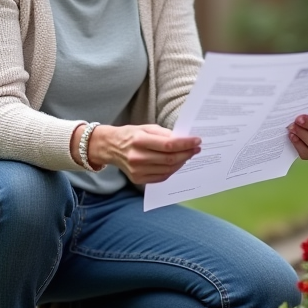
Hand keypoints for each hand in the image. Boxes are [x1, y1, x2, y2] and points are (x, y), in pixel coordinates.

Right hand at [85, 123, 201, 184]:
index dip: (185, 144)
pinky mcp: (138, 179)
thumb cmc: (131, 135)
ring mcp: (137, 171)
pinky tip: (177, 163)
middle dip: (187, 153)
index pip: (168, 145)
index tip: (197, 141)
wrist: (110, 147)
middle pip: (170, 159)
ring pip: (168, 169)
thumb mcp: (146, 128)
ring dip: (182, 162)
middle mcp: (138, 157)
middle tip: (196, 148)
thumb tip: (183, 140)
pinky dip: (172, 170)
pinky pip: (161, 177)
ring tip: (188, 155)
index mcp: (139, 141)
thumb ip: (164, 134)